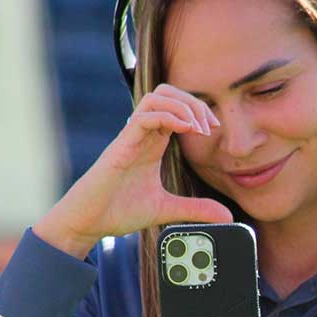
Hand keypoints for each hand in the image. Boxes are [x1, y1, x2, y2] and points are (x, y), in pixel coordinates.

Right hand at [33, 84, 231, 257]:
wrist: (88, 222)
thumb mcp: (167, 209)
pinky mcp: (121, 147)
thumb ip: (196, 209)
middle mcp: (142, 134)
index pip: (176, 107)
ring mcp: (131, 138)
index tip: (213, 128)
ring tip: (197, 128)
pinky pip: (143, 117)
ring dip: (182, 106)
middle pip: (167, 93)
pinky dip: (166, 117)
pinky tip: (183, 130)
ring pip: (155, 98)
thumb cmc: (119, 211)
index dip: (198, 110)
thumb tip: (228, 217)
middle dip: (193, 102)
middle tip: (209, 126)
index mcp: (152, 142)